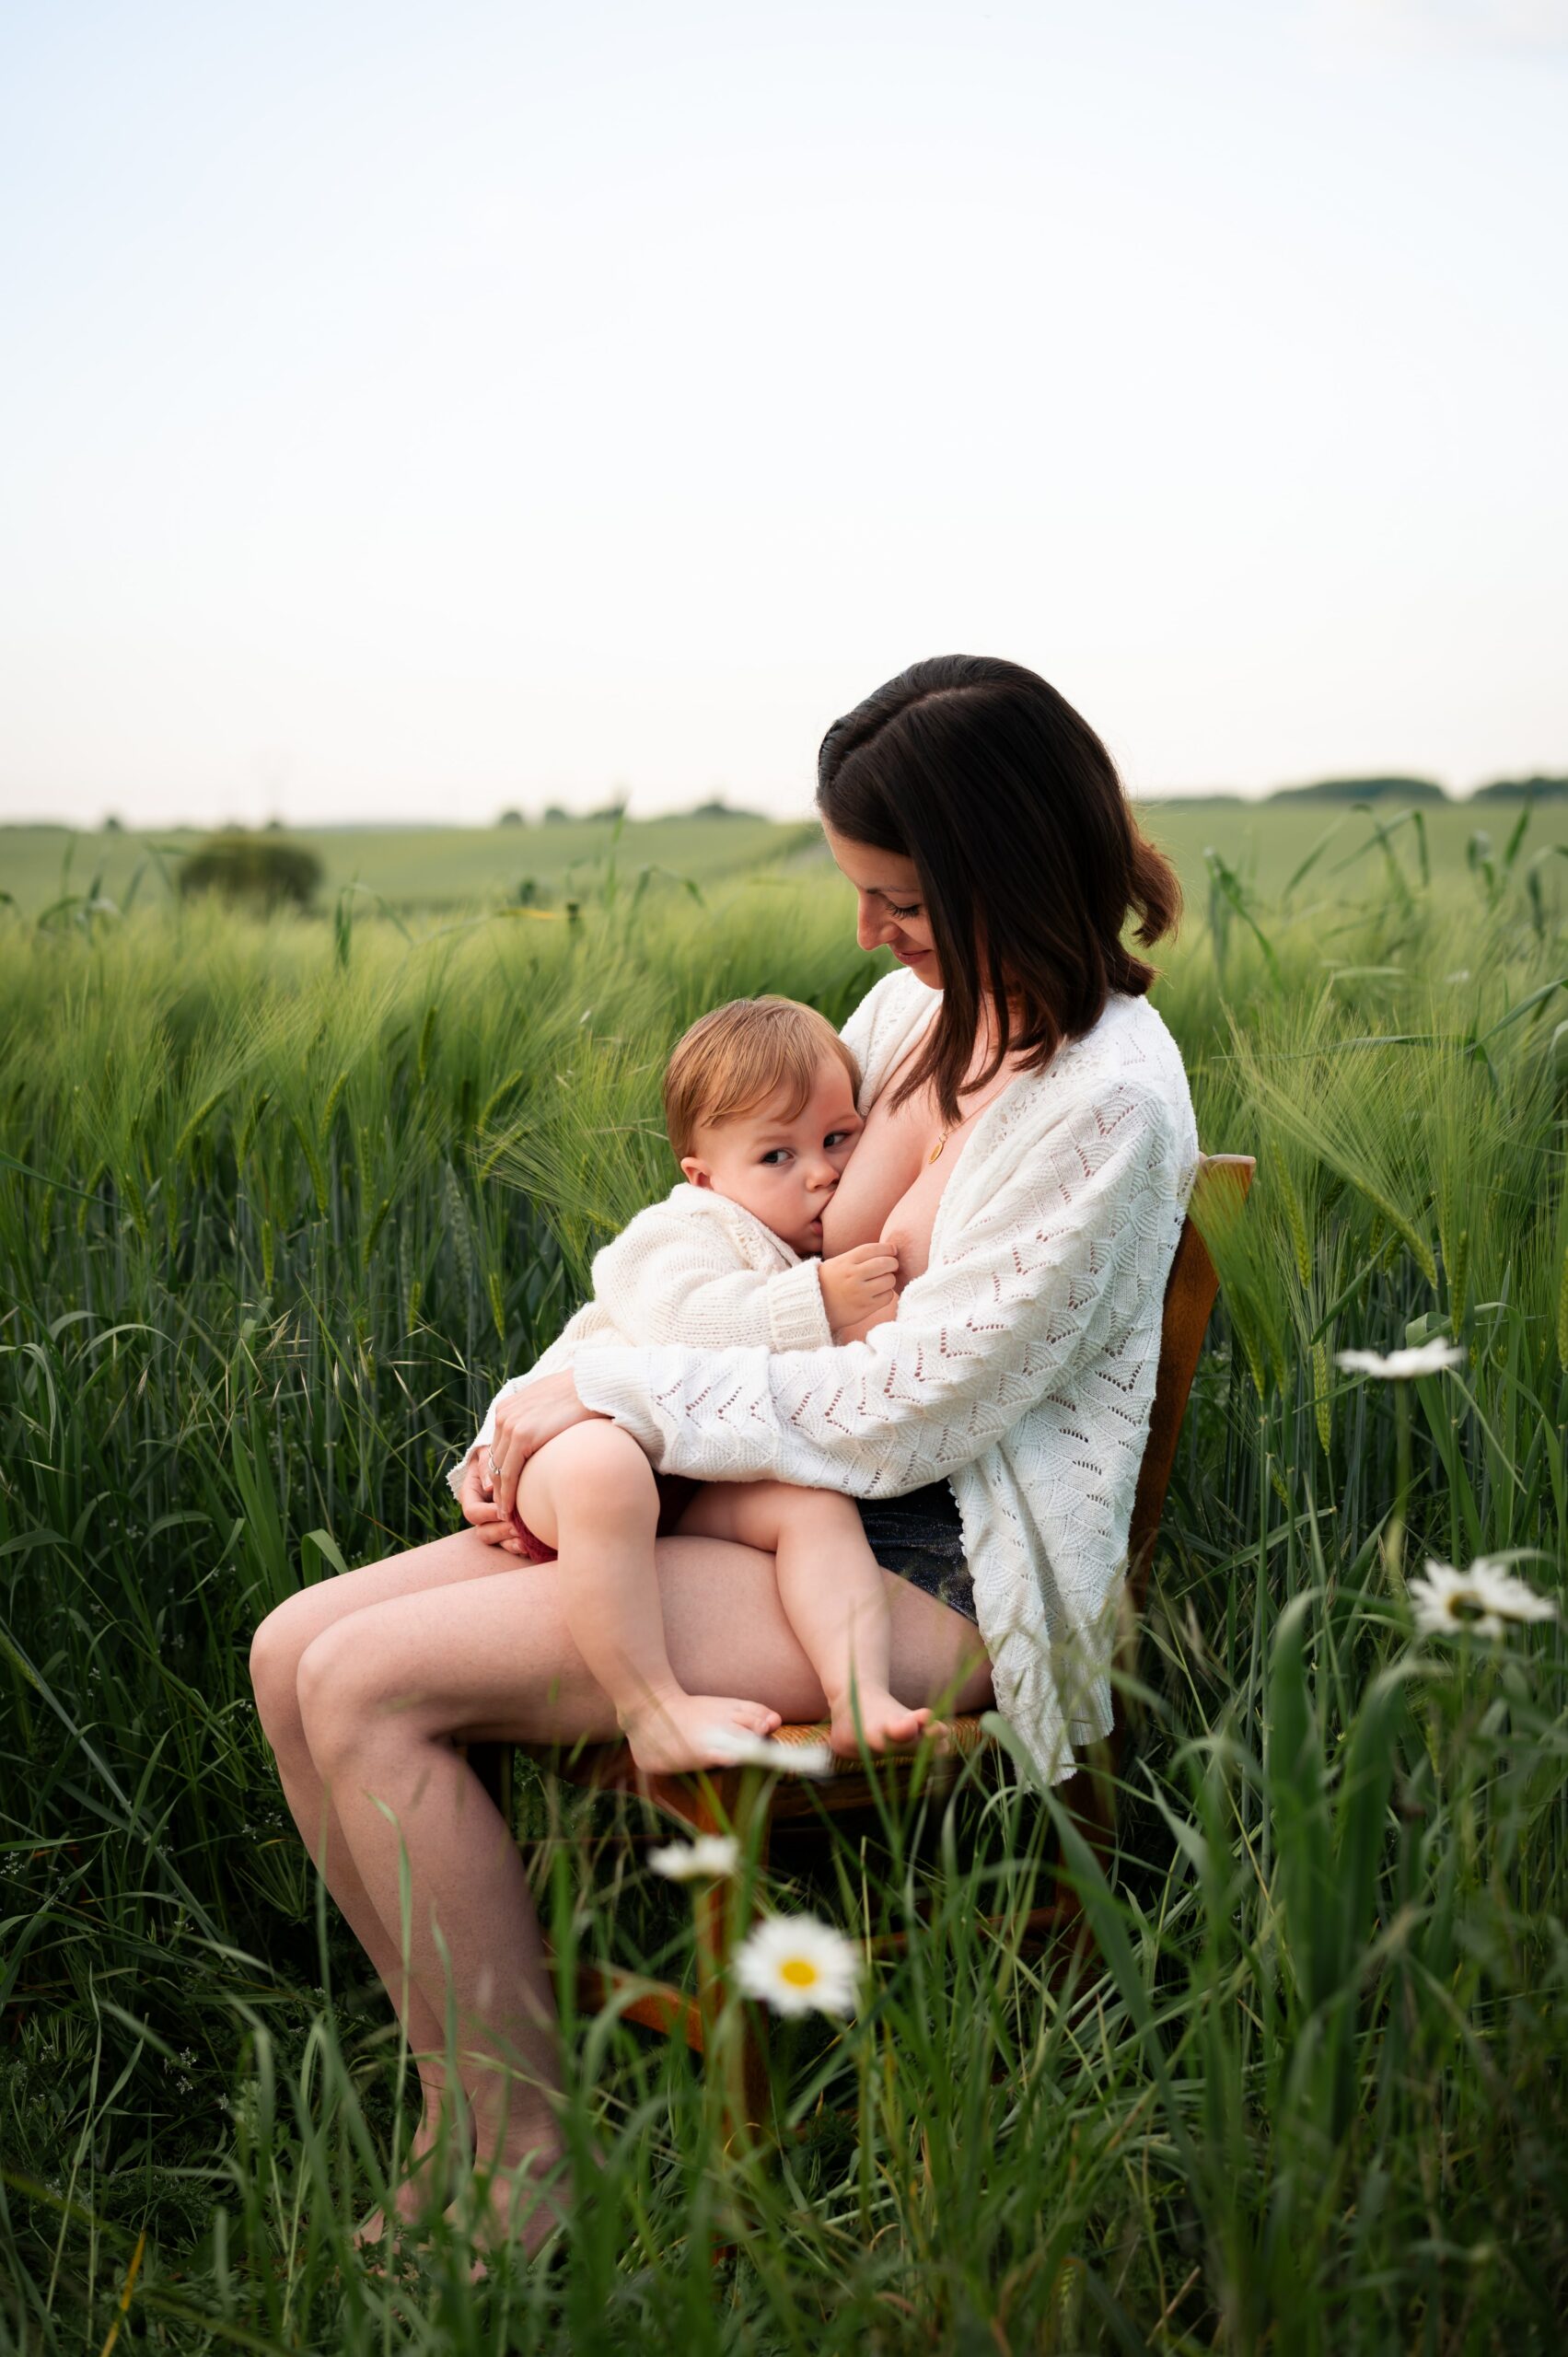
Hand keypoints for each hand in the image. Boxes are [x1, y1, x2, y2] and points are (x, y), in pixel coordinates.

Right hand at [458, 1451, 529, 1551]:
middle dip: (500, 1532)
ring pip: (497, 1542)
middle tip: (518, 1528)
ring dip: (511, 1544)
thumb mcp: (487, 1452)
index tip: (505, 1512)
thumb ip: (485, 1466)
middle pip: (483, 1533)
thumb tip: (489, 1486)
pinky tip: (533, 1545)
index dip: (487, 1514)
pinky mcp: (509, 1526)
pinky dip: (521, 1546)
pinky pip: (512, 1543)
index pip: (473, 1512)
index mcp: (471, 1495)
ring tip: (527, 1542)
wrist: (515, 1455)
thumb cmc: (498, 1450)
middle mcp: (481, 1512)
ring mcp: (494, 1522)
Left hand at [484, 1369, 606, 1527]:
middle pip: (495, 1460)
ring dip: (500, 1495)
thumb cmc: (580, 1397)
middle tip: (503, 1509)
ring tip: (506, 1515)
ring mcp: (510, 1426)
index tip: (504, 1491)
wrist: (594, 1386)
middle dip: (497, 1487)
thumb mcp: (550, 1405)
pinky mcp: (522, 1437)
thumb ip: (538, 1418)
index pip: (499, 1448)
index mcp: (508, 1408)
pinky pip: (509, 1474)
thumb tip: (545, 1432)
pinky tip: (511, 1509)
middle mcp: (503, 1416)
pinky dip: (507, 1494)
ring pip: (499, 1470)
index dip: (500, 1472)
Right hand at [819, 1243, 899, 1337]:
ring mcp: (860, 1293)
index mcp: (846, 1262)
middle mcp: (853, 1276)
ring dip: (890, 1279)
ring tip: (883, 1281)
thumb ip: (859, 1257)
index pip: (873, 1249)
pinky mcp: (865, 1308)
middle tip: (891, 1266)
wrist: (814, 1307)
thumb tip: (890, 1251)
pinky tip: (879, 1293)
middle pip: (886, 1263)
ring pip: (889, 1280)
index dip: (887, 1248)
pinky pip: (887, 1297)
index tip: (893, 1250)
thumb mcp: (838, 1263)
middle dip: (893, 1263)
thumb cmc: (829, 1282)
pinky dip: (886, 1294)